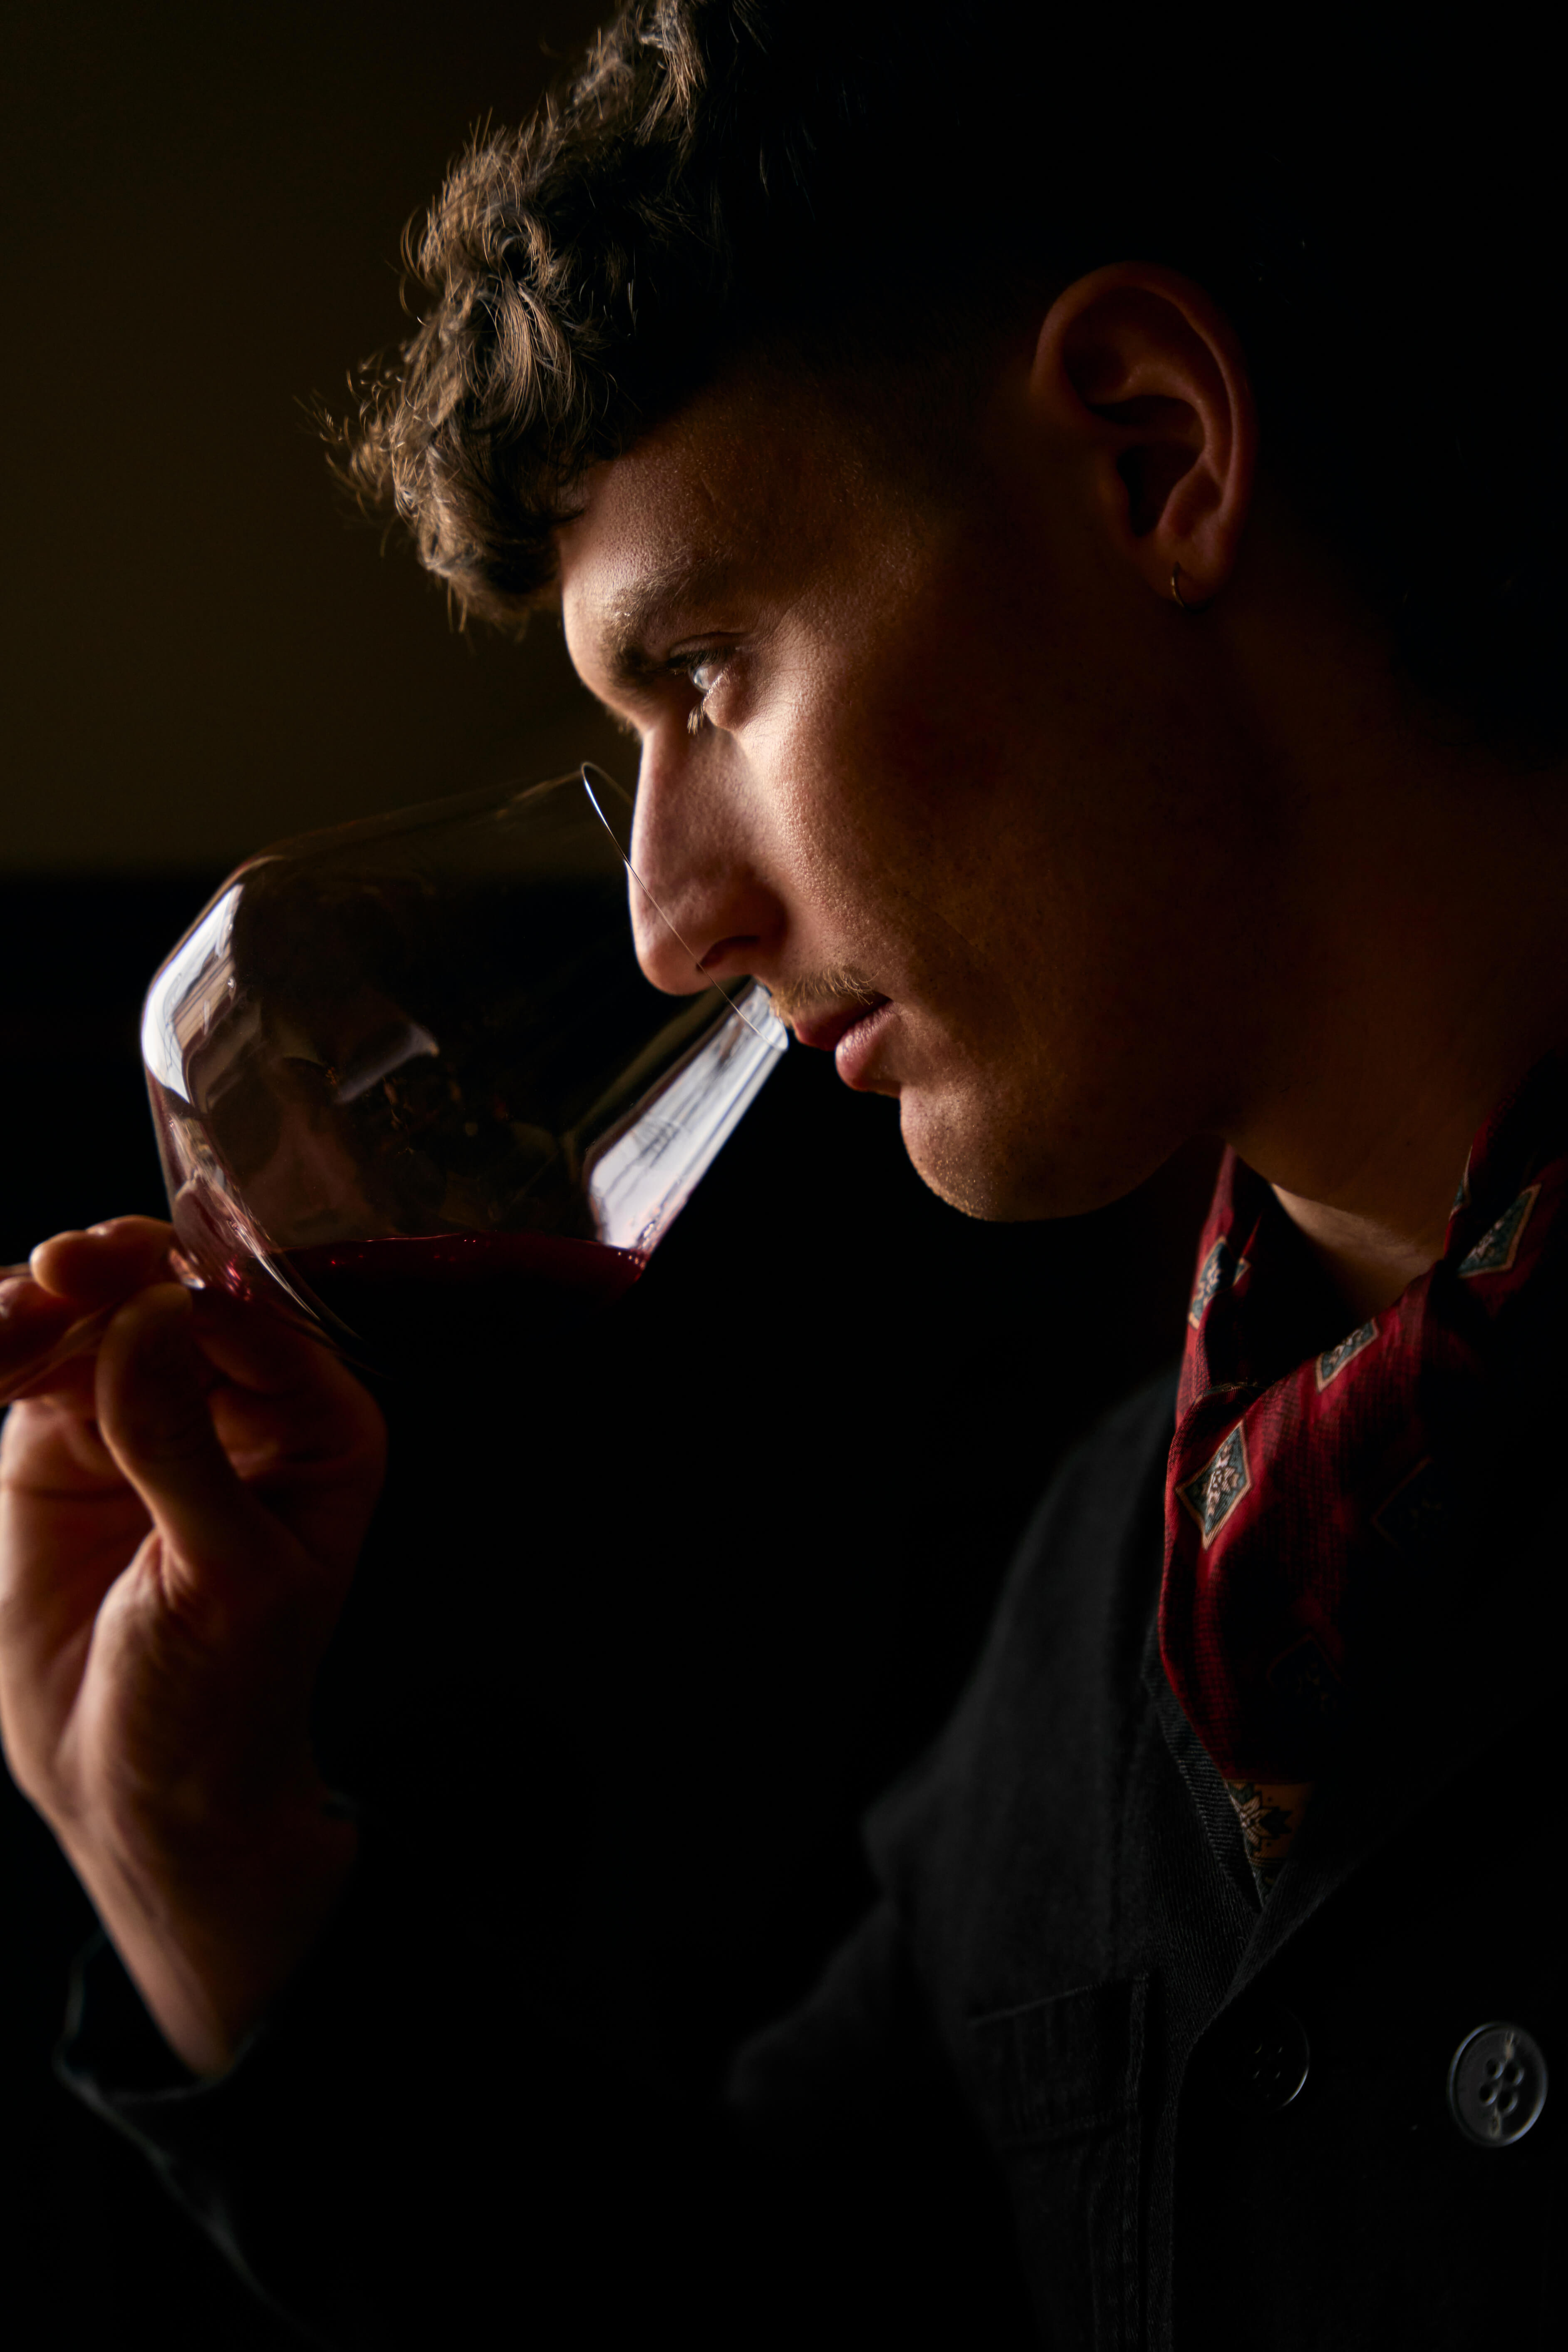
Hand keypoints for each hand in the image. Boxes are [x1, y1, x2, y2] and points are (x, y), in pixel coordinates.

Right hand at [0, 1218, 386, 2074]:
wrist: (144, 1786)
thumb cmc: (221, 1695)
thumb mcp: (223, 1575)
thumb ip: (182, 1445)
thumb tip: (149, 1313)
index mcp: (318, 1424)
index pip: (251, 1321)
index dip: (181, 1283)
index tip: (107, 1269)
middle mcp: (240, 1401)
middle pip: (168, 1298)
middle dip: (108, 1276)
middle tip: (47, 1276)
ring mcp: (147, 1411)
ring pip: (90, 1319)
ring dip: (40, 1309)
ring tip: (4, 1328)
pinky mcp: (65, 1441)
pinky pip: (32, 1367)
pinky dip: (1, 1346)